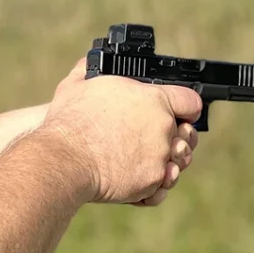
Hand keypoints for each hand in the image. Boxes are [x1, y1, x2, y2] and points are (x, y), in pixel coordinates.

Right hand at [42, 56, 202, 204]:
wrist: (63, 159)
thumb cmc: (68, 122)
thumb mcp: (75, 86)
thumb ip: (88, 71)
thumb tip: (88, 64)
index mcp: (152, 98)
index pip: (189, 101)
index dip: (185, 109)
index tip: (179, 115)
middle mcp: (163, 126)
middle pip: (185, 135)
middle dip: (172, 139)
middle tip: (150, 142)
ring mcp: (160, 156)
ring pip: (177, 163)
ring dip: (163, 164)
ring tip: (139, 163)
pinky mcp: (152, 182)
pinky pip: (161, 188)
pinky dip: (150, 188)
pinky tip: (135, 182)